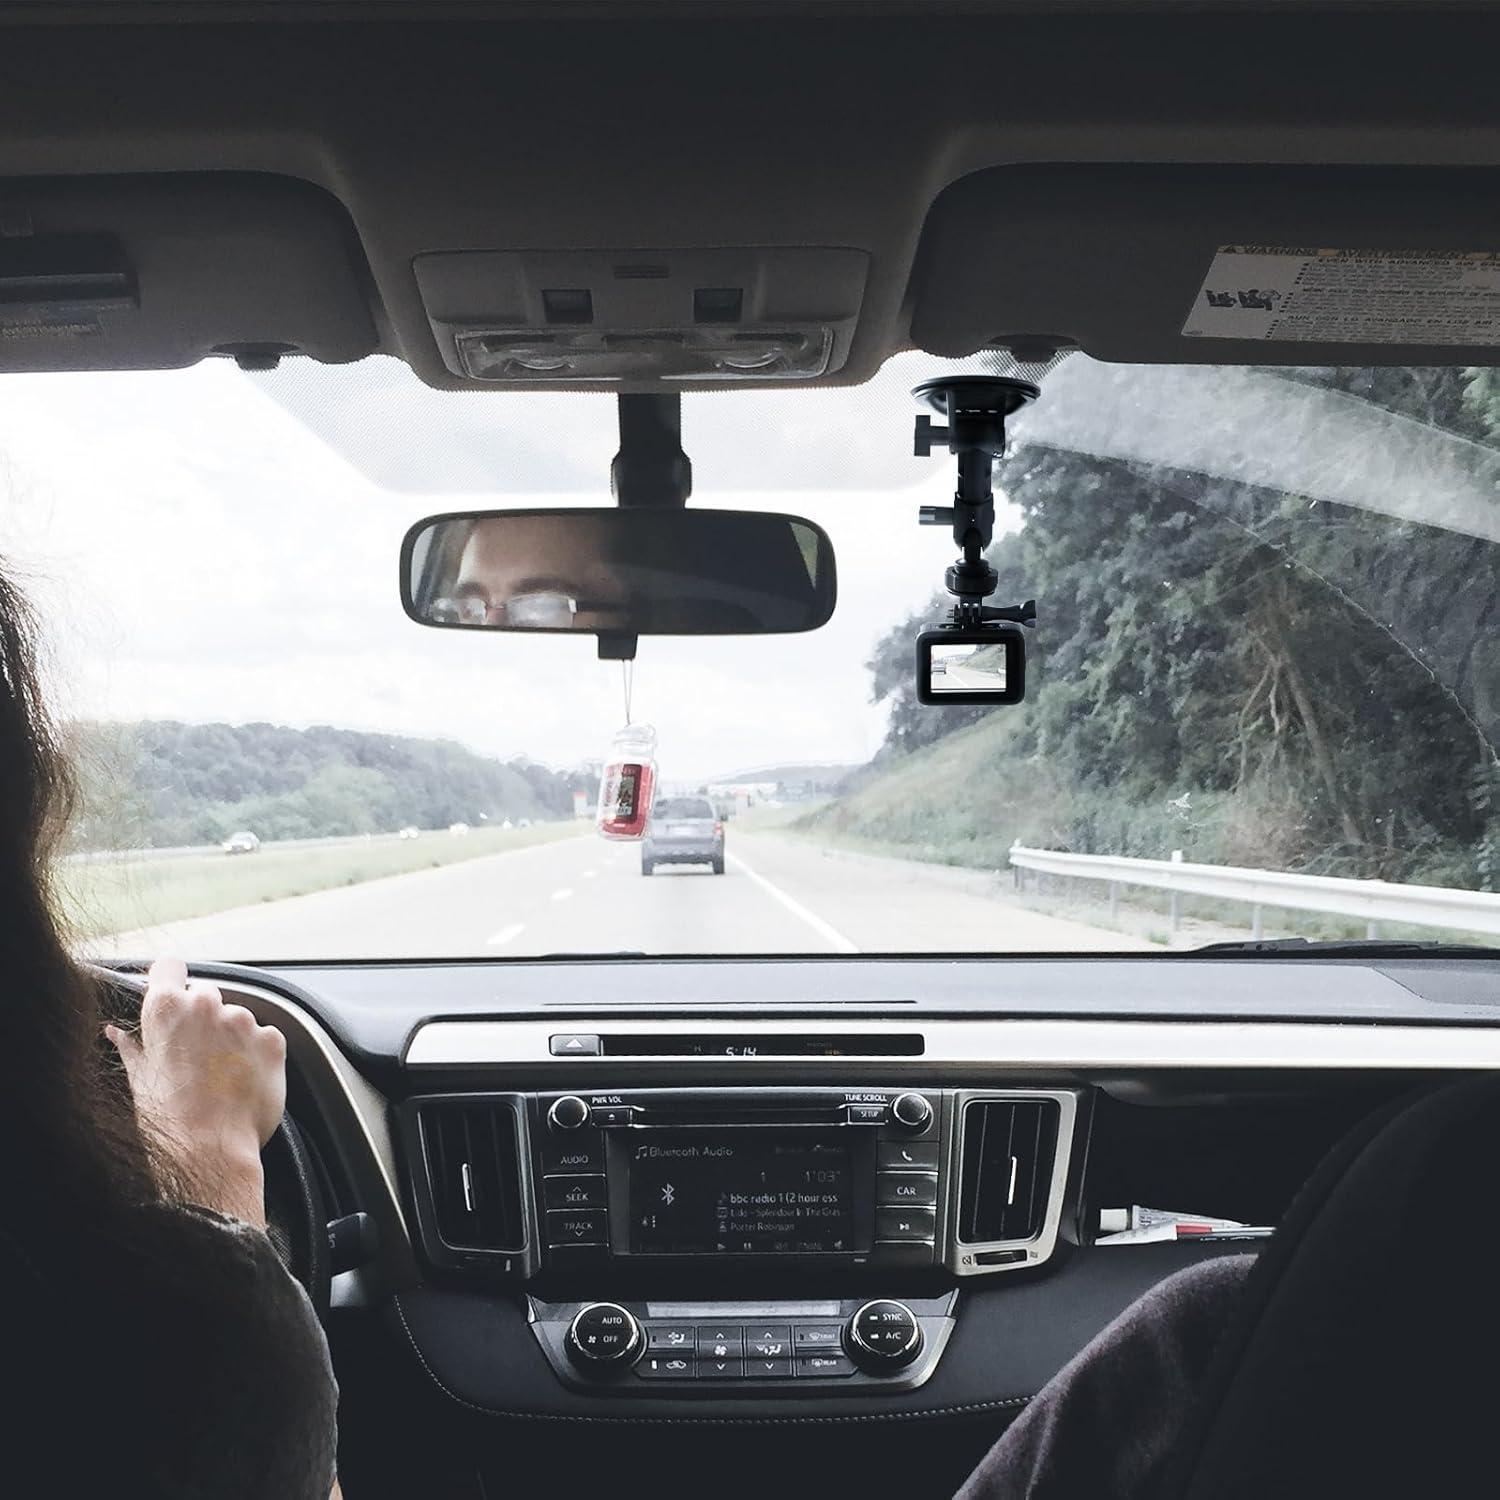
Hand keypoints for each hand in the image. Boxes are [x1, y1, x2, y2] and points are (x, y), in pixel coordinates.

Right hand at [107, 957, 286, 1225]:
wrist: (208, 1150)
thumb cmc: (167, 1118)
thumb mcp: (138, 1079)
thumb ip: (132, 1046)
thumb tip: (117, 1031)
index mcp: (168, 1008)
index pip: (169, 967)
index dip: (169, 980)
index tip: (172, 994)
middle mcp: (208, 1005)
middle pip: (206, 994)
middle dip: (201, 1016)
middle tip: (195, 1053)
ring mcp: (243, 1020)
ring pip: (237, 1017)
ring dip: (231, 1036)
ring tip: (219, 1074)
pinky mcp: (272, 1039)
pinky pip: (264, 1036)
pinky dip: (256, 1052)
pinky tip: (242, 1079)